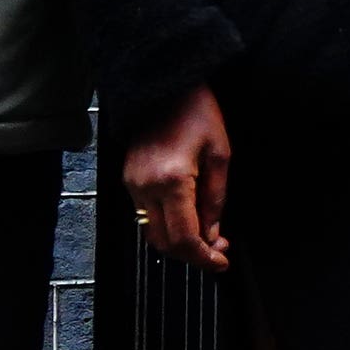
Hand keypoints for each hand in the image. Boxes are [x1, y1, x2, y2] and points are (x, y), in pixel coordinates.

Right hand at [121, 82, 233, 272]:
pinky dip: (167, 225)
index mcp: (172, 180)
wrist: (164, 85)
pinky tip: (189, 217)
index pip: (184, 237)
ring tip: (207, 235)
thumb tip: (212, 235)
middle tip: (218, 250)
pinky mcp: (128, 180)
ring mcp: (132, 184)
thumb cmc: (198, 112)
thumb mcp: (220, 153)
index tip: (221, 263)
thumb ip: (216, 199)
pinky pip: (146, 215)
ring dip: (179, 242)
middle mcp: (145, 187)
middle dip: (192, 254)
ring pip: (152, 232)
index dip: (203, 257)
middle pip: (164, 243)